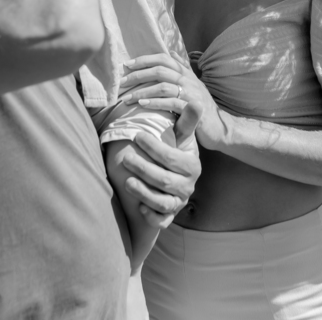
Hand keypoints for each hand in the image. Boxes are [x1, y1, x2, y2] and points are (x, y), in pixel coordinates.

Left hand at [120, 103, 202, 228]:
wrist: (173, 176)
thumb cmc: (174, 151)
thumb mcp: (180, 136)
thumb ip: (186, 121)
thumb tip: (196, 101)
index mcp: (192, 165)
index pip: (171, 157)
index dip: (154, 147)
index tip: (137, 135)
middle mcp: (188, 186)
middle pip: (164, 180)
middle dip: (144, 169)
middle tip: (126, 158)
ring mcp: (179, 202)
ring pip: (162, 202)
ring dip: (144, 193)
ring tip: (127, 182)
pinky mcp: (169, 215)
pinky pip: (161, 221)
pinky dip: (150, 216)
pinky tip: (139, 206)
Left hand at [125, 54, 224, 148]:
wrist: (220, 127)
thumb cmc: (201, 106)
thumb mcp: (193, 85)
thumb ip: (181, 70)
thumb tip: (171, 53)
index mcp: (186, 73)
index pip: (164, 58)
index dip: (144, 59)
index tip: (127, 64)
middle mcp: (188, 80)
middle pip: (160, 70)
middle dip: (138, 75)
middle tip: (121, 82)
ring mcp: (191, 93)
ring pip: (163, 86)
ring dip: (142, 91)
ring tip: (127, 98)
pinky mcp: (192, 108)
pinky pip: (171, 102)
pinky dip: (155, 103)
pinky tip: (142, 106)